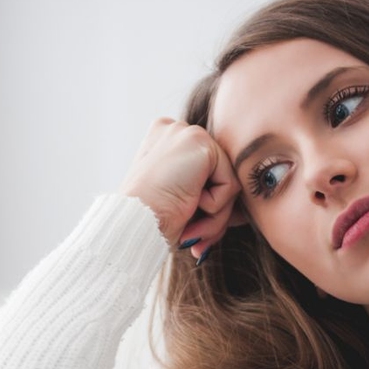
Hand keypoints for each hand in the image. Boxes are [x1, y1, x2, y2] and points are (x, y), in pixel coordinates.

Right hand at [119, 118, 243, 259]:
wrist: (134, 225)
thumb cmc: (148, 222)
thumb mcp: (173, 199)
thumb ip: (198, 191)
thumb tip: (235, 212)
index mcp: (163, 141)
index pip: (205, 173)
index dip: (202, 205)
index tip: (185, 229)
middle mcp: (175, 130)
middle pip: (218, 176)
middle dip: (212, 214)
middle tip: (192, 238)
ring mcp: (187, 133)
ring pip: (227, 183)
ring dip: (214, 216)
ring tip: (189, 228)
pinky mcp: (200, 143)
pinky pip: (230, 185)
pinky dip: (215, 207)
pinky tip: (188, 204)